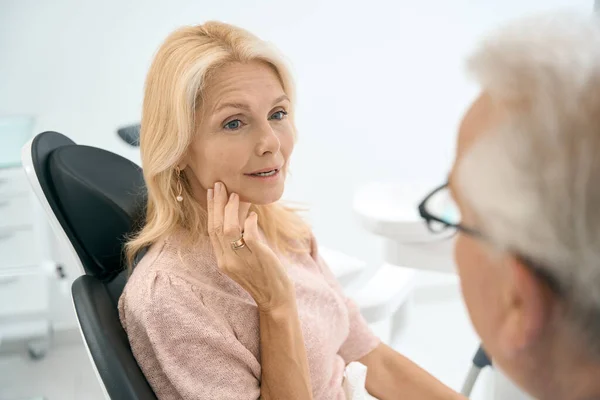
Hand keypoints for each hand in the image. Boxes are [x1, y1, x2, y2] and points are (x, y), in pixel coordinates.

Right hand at [207, 182, 293, 310]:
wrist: (275, 300)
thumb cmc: (263, 278)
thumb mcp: (245, 260)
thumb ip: (240, 242)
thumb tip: (243, 216)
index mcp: (222, 260)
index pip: (211, 231)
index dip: (211, 210)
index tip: (212, 193)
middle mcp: (228, 261)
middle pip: (216, 227)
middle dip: (216, 203)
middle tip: (218, 185)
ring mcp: (242, 260)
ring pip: (229, 229)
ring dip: (231, 209)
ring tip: (235, 194)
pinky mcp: (259, 257)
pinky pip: (249, 235)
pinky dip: (249, 222)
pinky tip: (252, 214)